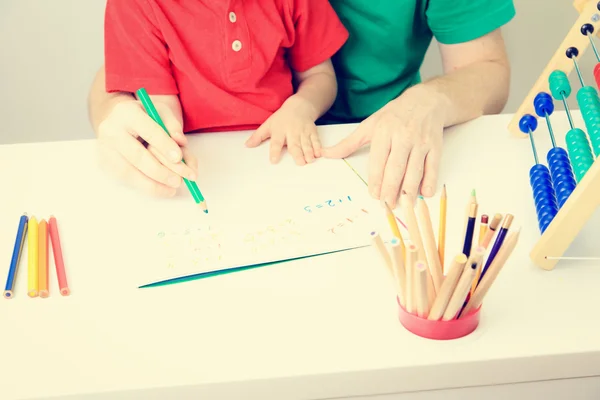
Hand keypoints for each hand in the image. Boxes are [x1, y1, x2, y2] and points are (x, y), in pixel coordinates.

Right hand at [96, 99, 197, 196]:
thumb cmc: (146, 117)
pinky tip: (161, 189)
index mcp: (127, 112)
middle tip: (179, 181)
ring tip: (172, 189)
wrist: (123, 121)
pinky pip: (126, 179)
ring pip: (129, 172)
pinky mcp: (105, 164)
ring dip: (153, 184)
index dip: (164, 145)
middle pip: (137, 155)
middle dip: (160, 171)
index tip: (179, 158)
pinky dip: (145, 186)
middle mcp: (111, 130)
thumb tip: (180, 141)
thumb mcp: (162, 112)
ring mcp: (106, 149)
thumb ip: (173, 125)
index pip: (148, 130)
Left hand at [245, 96, 321, 164]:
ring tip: (310, 160)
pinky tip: (319, 154)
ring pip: (306, 143)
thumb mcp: (268, 124)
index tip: (273, 161)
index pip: (276, 142)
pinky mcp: (312, 131)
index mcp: (279, 130)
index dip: (274, 151)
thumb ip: (258, 136)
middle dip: (298, 154)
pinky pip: (315, 140)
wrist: (299, 106)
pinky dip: (318, 147)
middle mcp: (292, 131)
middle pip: (294, 144)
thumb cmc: (282, 118)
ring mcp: (303, 131)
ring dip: (309, 152)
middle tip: (300, 163)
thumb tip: (247, 145)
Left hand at [321, 84, 446, 206]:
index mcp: (384, 131)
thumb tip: (326, 154)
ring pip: (414, 170)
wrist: (427, 100)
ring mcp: (421, 142)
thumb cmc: (395, 114)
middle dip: (391, 189)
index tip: (374, 194)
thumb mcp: (370, 124)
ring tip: (403, 204)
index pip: (378, 160)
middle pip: (396, 168)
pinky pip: (432, 167)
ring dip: (409, 190)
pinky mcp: (435, 146)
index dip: (376, 179)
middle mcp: (403, 136)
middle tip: (387, 205)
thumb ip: (349, 143)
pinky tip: (424, 194)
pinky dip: (430, 182)